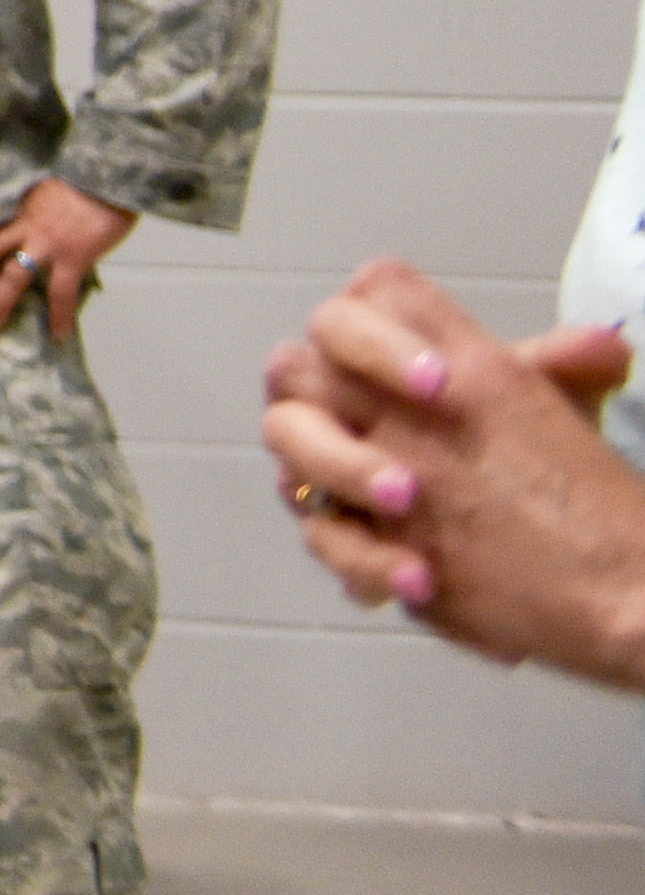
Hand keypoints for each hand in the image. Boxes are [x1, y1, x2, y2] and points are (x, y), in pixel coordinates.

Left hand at [0, 174, 134, 343]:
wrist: (111, 174)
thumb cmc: (88, 178)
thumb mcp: (53, 190)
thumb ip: (41, 211)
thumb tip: (40, 229)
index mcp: (21, 208)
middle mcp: (27, 225)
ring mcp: (48, 243)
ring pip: (15, 276)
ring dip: (1, 303)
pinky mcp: (74, 256)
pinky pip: (62, 292)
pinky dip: (60, 315)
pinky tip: (57, 334)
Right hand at [263, 257, 644, 685]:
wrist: (564, 554)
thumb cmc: (543, 464)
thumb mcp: (557, 408)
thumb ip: (564, 369)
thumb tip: (603, 349)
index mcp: (390, 354)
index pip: (350, 315)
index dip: (376, 341)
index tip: (440, 382)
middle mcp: (349, 400)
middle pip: (292, 372)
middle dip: (344, 413)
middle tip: (407, 473)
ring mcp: (336, 463)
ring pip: (291, 452)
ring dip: (342, 477)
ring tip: (407, 512)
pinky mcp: (346, 530)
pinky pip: (326, 539)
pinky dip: (367, 560)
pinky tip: (417, 579)